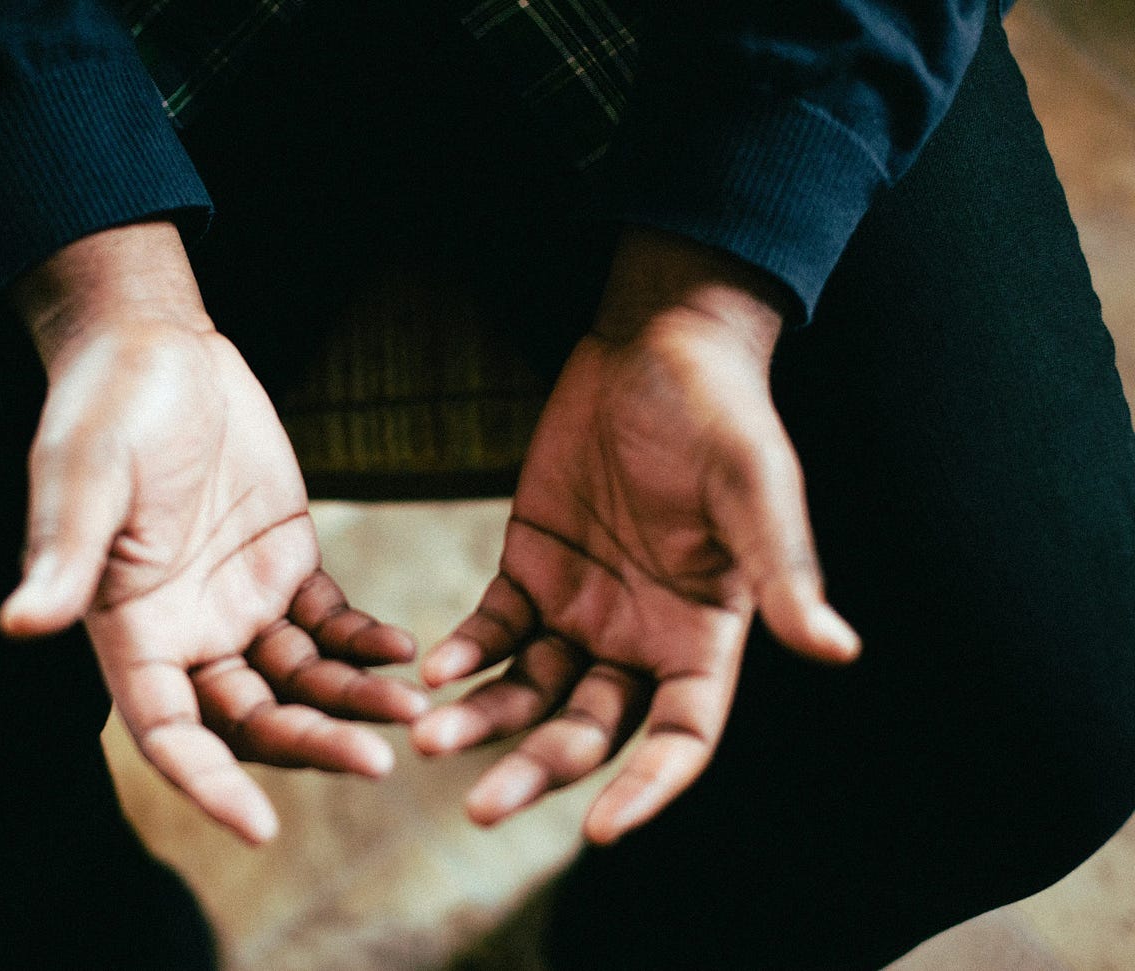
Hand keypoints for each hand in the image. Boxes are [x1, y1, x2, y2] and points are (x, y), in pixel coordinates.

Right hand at [0, 222, 424, 843]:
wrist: (158, 348)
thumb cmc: (105, 408)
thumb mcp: (84, 475)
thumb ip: (68, 553)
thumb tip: (20, 622)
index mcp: (130, 629)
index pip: (167, 732)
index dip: (208, 784)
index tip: (261, 828)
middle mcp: (187, 633)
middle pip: (251, 720)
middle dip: (311, 745)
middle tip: (379, 762)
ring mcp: (239, 602)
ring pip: (301, 681)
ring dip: (354, 700)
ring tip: (416, 708)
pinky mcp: (285, 563)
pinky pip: (331, 623)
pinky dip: (365, 642)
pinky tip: (406, 649)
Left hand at [411, 229, 858, 844]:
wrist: (657, 346)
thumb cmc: (722, 416)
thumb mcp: (756, 489)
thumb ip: (781, 571)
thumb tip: (837, 648)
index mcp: (705, 634)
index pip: (681, 737)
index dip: (647, 787)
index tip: (600, 830)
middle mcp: (641, 638)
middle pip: (590, 730)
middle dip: (539, 770)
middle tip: (478, 809)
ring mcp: (582, 607)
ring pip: (530, 690)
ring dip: (484, 720)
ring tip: (431, 739)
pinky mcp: (531, 568)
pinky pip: (495, 629)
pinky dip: (466, 652)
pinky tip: (434, 668)